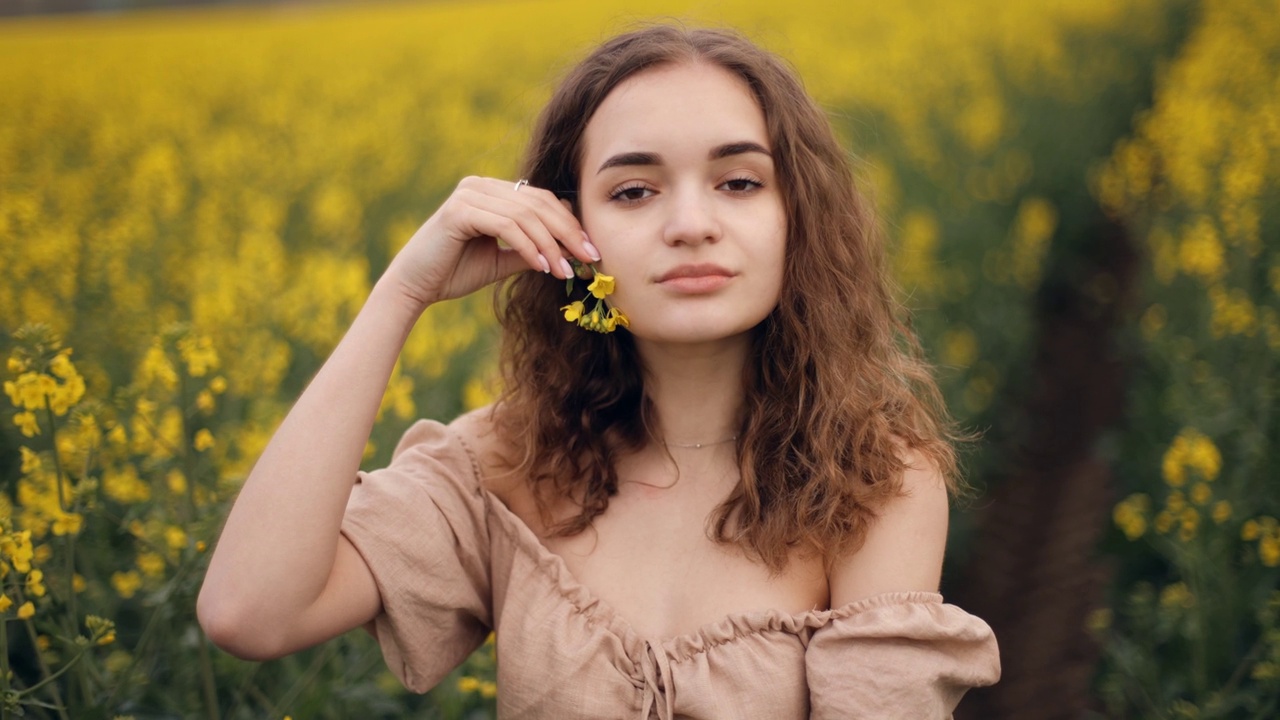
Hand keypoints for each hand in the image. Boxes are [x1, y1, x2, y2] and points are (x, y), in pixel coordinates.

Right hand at [382, 176, 598, 308]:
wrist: (415, 287)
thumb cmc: (454, 273)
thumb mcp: (502, 260)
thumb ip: (532, 250)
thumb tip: (571, 250)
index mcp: (491, 191)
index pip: (541, 200)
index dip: (569, 224)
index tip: (591, 252)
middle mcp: (480, 185)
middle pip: (539, 203)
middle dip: (568, 233)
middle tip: (589, 258)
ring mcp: (469, 193)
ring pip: (526, 214)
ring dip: (550, 245)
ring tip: (564, 271)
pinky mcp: (459, 210)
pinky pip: (506, 225)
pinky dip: (528, 246)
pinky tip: (541, 266)